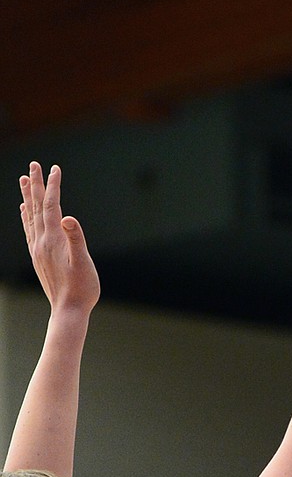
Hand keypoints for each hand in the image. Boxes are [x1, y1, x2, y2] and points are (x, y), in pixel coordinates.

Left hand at [20, 162, 99, 315]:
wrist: (67, 311)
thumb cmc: (81, 289)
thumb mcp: (84, 263)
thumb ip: (76, 239)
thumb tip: (69, 218)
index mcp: (54, 239)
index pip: (51, 205)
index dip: (53, 186)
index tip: (54, 168)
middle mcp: (41, 241)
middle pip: (36, 206)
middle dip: (36, 184)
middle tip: (33, 165)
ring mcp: (37, 249)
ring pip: (30, 216)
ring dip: (27, 196)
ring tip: (24, 180)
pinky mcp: (37, 257)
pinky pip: (29, 230)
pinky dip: (26, 216)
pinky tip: (24, 210)